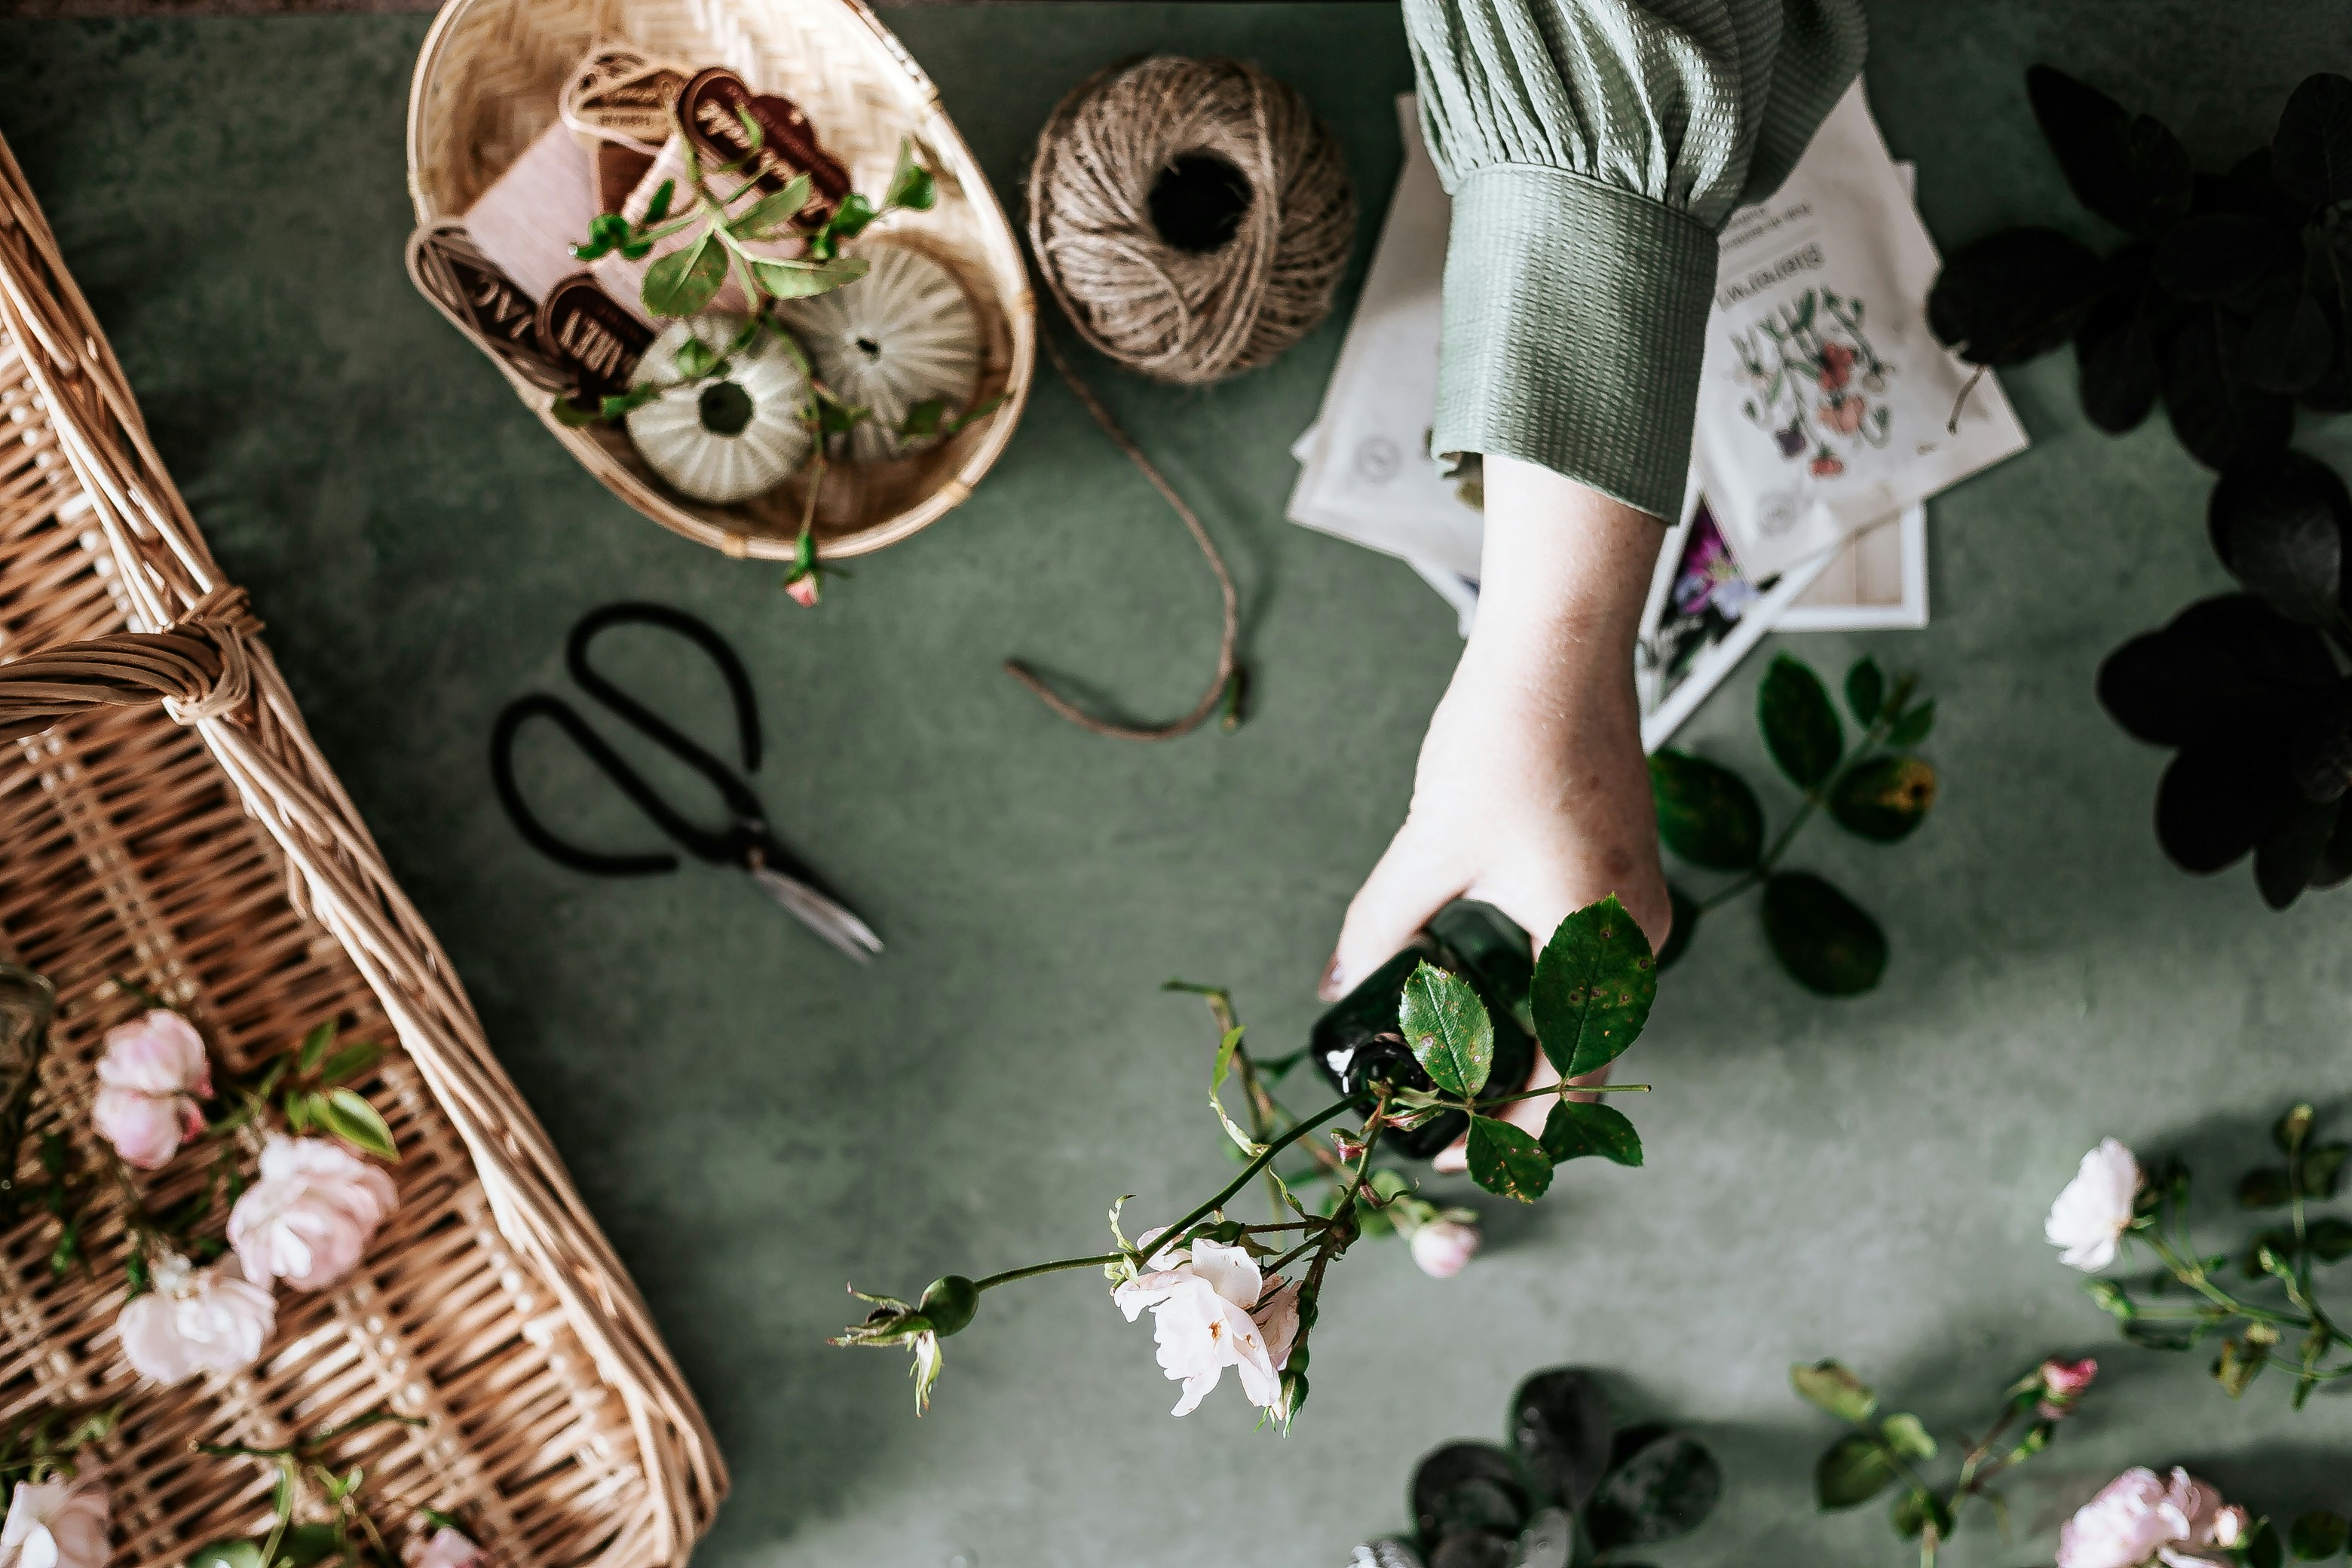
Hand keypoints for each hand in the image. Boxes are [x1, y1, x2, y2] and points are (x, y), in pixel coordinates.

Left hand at [1321, 457, 1671, 1167]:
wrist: (1562, 647)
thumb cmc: (1505, 736)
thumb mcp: (1429, 845)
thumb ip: (1380, 928)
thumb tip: (1333, 989)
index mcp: (1595, 940)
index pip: (1569, 1084)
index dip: (1510, 1137)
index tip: (1450, 1158)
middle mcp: (1635, 937)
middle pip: (1586, 1063)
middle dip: (1515, 1106)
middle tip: (1439, 1127)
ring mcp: (1638, 910)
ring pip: (1591, 1020)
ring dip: (1531, 1058)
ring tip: (1456, 1079)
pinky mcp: (1626, 882)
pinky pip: (1594, 976)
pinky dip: (1548, 1010)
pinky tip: (1490, 1013)